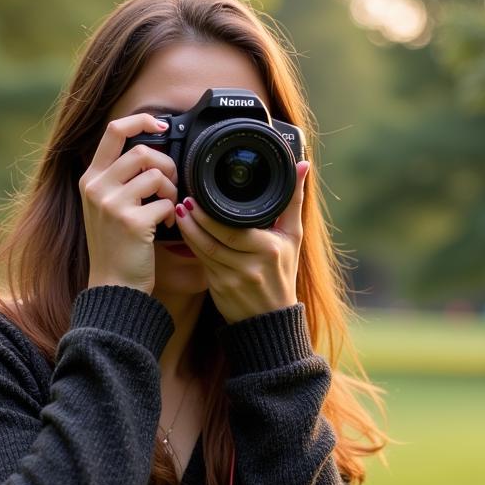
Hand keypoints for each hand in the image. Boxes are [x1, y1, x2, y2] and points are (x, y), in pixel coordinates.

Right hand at [79, 113, 178, 294]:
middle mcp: (96, 188)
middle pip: (142, 151)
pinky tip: (166, 225)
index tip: (160, 125)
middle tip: (171, 184)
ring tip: (169, 207)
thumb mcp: (105, 207)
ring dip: (172, 190)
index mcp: (90, 179)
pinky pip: (166, 203)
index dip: (140, 120)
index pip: (113, 131)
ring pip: (157, 175)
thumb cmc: (115, 247)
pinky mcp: (130, 222)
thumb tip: (151, 152)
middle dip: (167, 165)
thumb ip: (119, 178)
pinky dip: (173, 213)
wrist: (113, 287)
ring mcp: (111, 204)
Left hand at [172, 160, 310, 323]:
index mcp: (269, 249)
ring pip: (203, 250)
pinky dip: (191, 245)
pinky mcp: (219, 288)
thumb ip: (293, 200)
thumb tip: (303, 164)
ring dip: (188, 231)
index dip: (211, 215)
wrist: (271, 319)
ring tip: (180, 212)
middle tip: (185, 201)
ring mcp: (233, 279)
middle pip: (214, 239)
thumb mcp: (293, 236)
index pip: (233, 229)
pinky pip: (201, 262)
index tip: (199, 197)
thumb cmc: (283, 273)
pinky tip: (185, 232)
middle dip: (195, 219)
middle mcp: (251, 265)